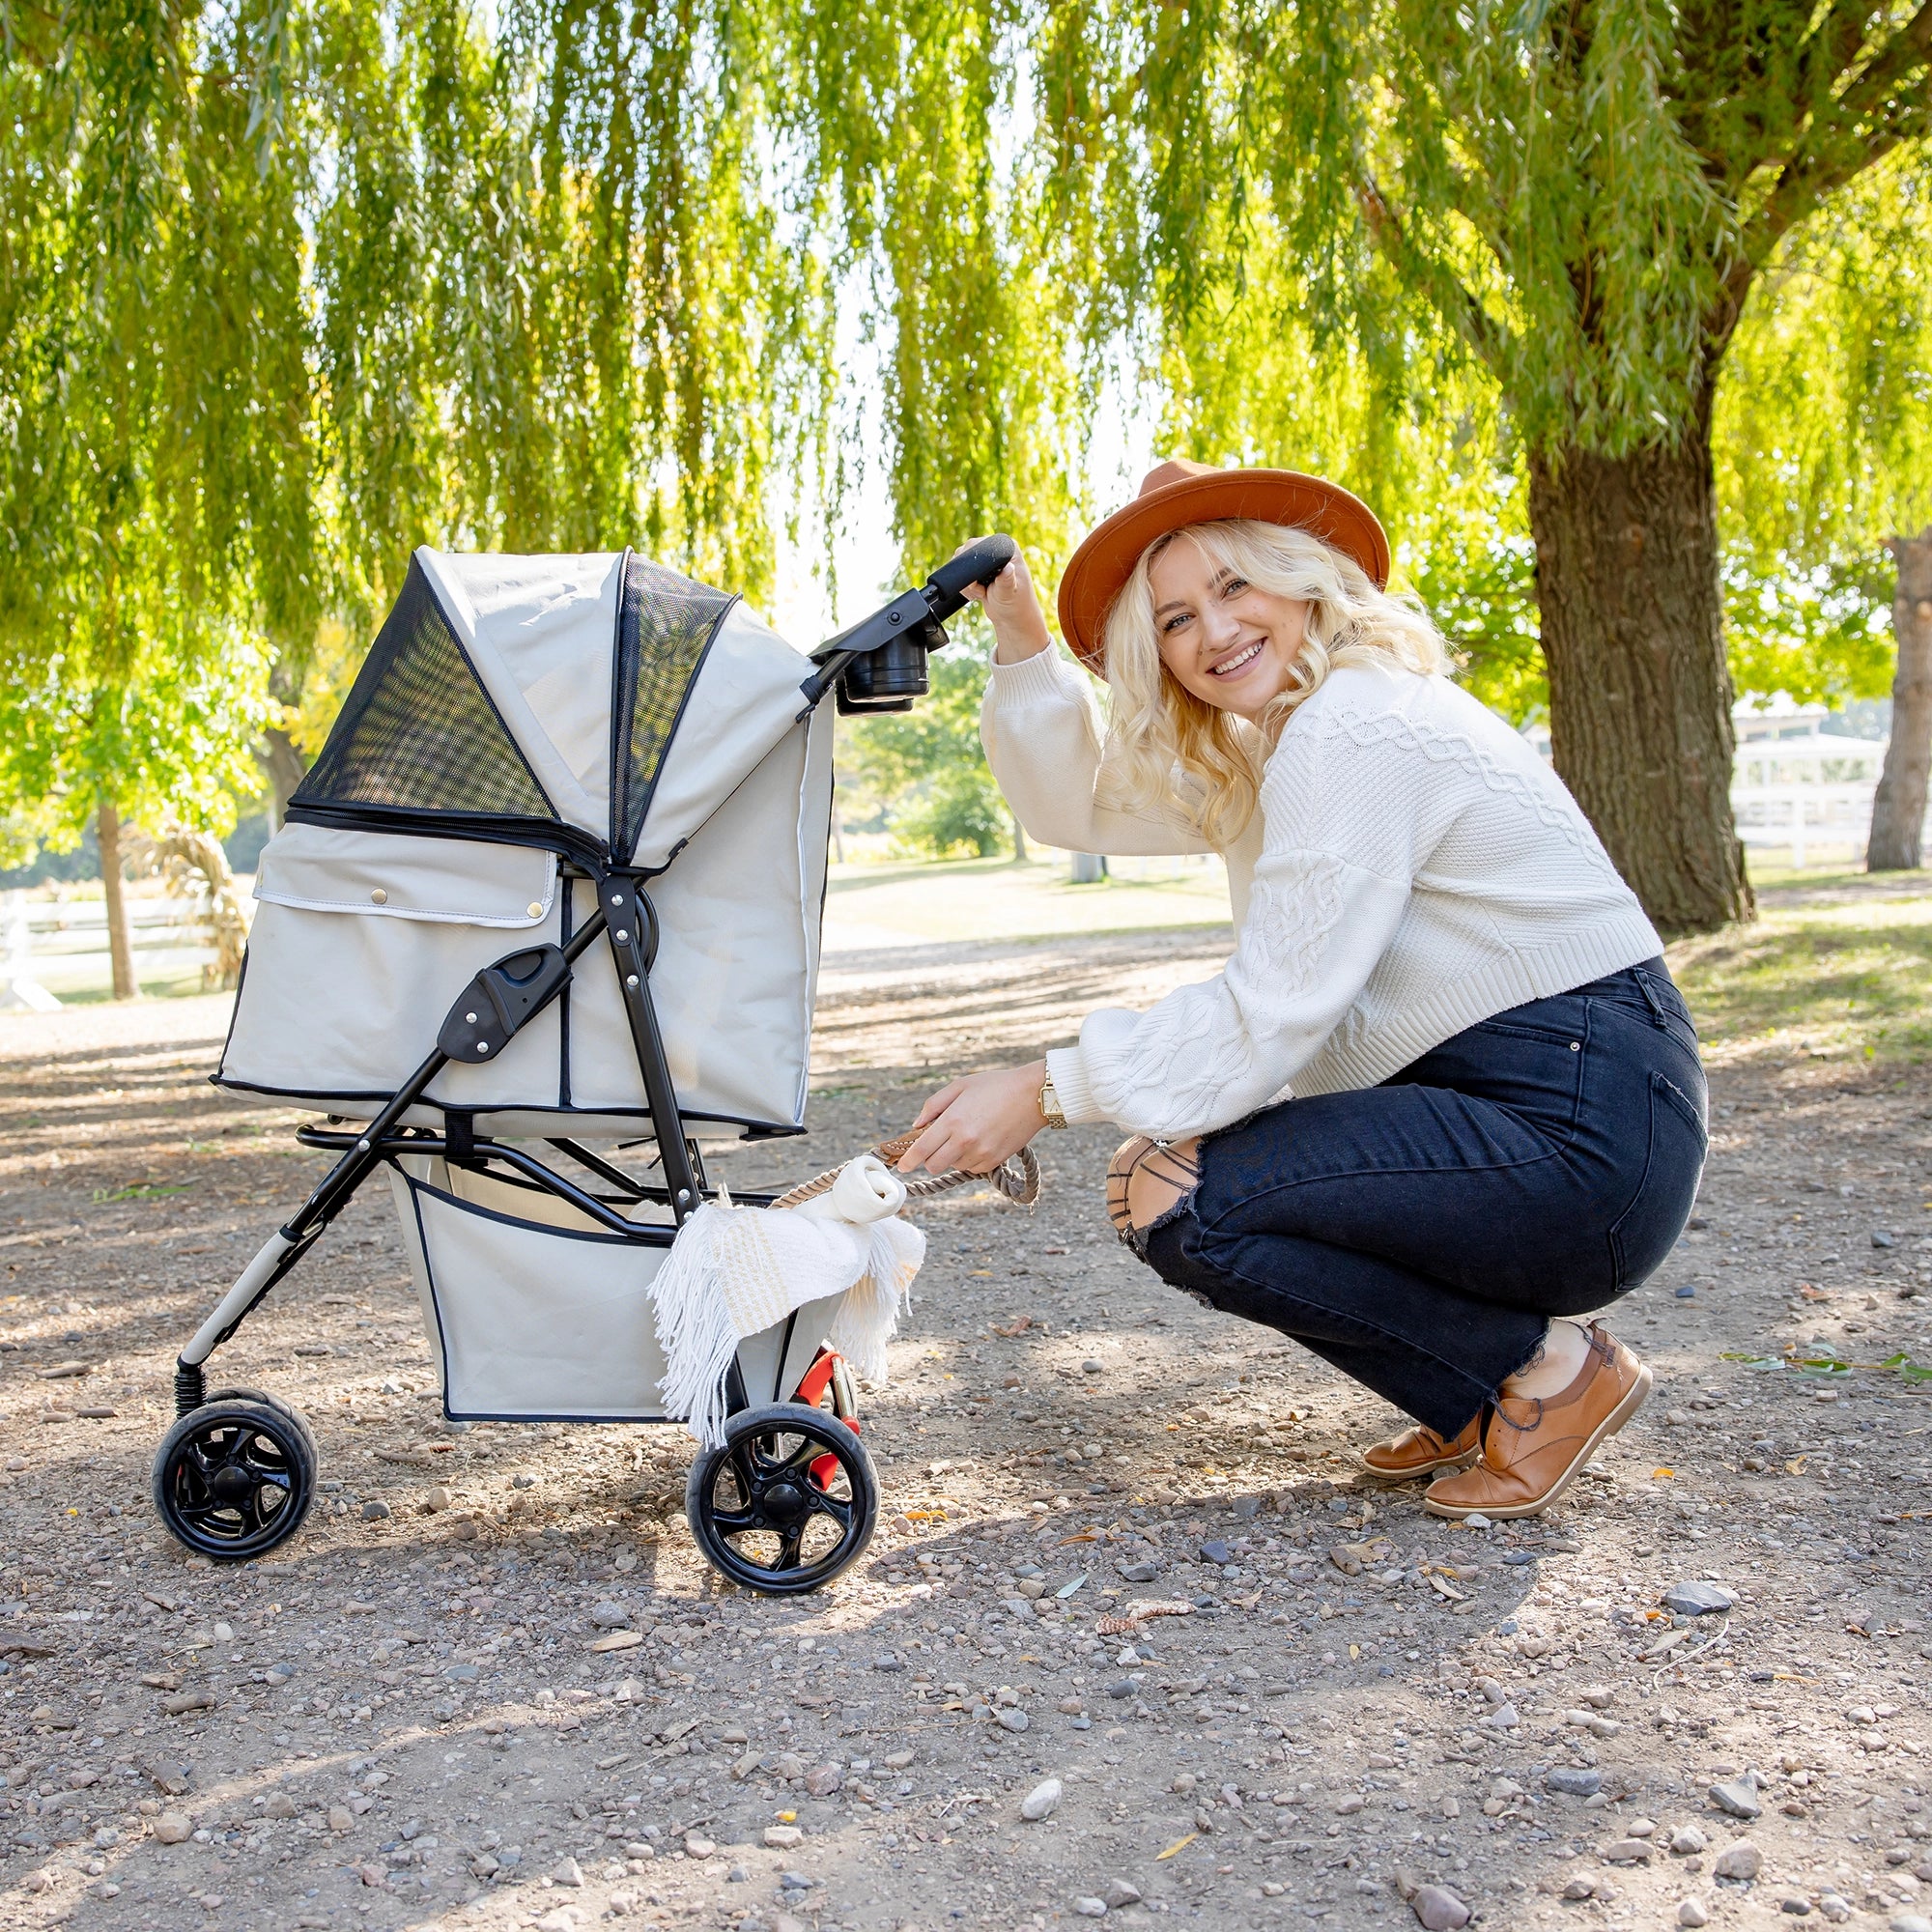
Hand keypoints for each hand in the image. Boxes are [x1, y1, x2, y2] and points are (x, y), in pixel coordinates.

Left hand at [897, 1061, 1048, 1175]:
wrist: (1033, 1094)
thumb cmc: (995, 1085)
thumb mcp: (960, 1086)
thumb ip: (934, 1105)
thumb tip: (917, 1125)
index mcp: (953, 1121)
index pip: (922, 1149)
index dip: (908, 1160)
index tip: (902, 1166)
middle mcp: (965, 1141)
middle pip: (934, 1165)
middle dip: (929, 1159)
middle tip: (935, 1145)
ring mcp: (981, 1153)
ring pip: (954, 1166)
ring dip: (951, 1157)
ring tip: (965, 1135)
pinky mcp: (995, 1160)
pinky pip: (972, 1168)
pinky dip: (969, 1159)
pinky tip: (978, 1141)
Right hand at [953, 539, 1053, 663]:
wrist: (1011, 619)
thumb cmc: (1016, 606)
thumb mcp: (1009, 592)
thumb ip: (1006, 580)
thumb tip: (1008, 568)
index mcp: (1009, 548)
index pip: (982, 544)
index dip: (975, 560)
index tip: (980, 579)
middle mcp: (998, 549)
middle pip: (969, 552)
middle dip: (969, 573)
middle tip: (981, 589)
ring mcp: (988, 559)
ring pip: (963, 563)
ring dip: (967, 581)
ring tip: (981, 592)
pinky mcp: (981, 570)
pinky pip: (963, 573)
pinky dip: (966, 586)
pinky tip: (979, 593)